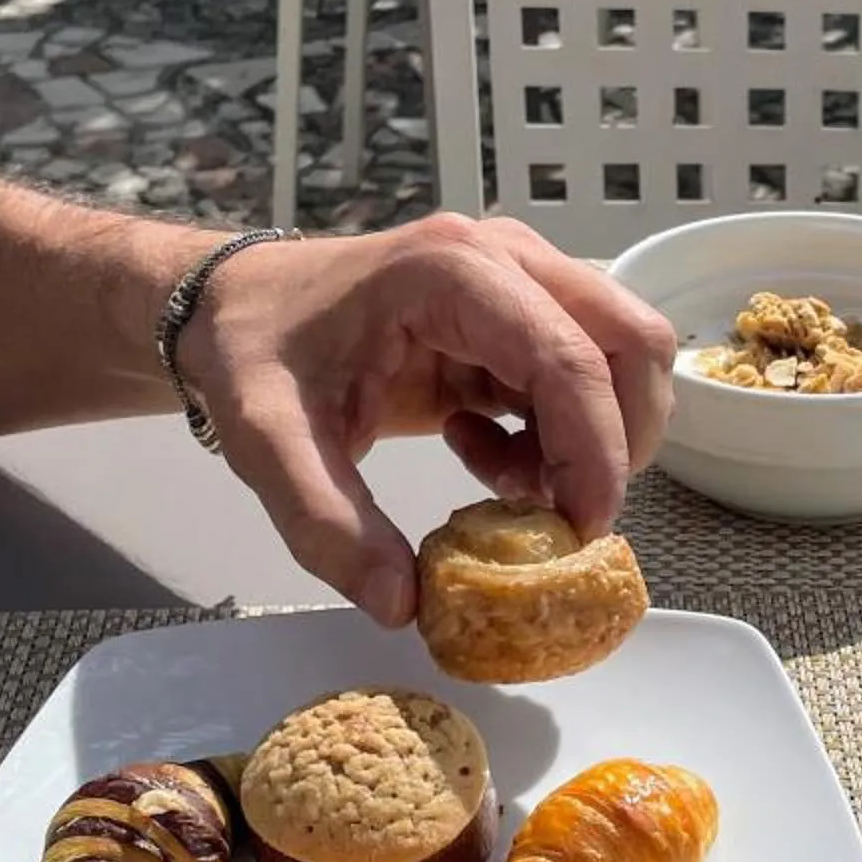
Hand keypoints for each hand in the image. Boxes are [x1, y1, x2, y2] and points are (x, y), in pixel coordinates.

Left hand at [180, 213, 676, 625]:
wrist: (229, 307)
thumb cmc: (250, 356)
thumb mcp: (268, 444)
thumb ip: (329, 525)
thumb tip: (402, 605)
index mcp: (451, 271)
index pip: (570, 359)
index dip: (594, 452)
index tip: (577, 533)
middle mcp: (505, 257)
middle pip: (632, 342)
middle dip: (618, 442)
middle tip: (560, 513)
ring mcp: (521, 276)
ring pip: (625, 355)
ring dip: (592, 437)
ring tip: (507, 478)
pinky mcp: (520, 310)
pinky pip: (586, 373)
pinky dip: (562, 432)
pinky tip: (483, 450)